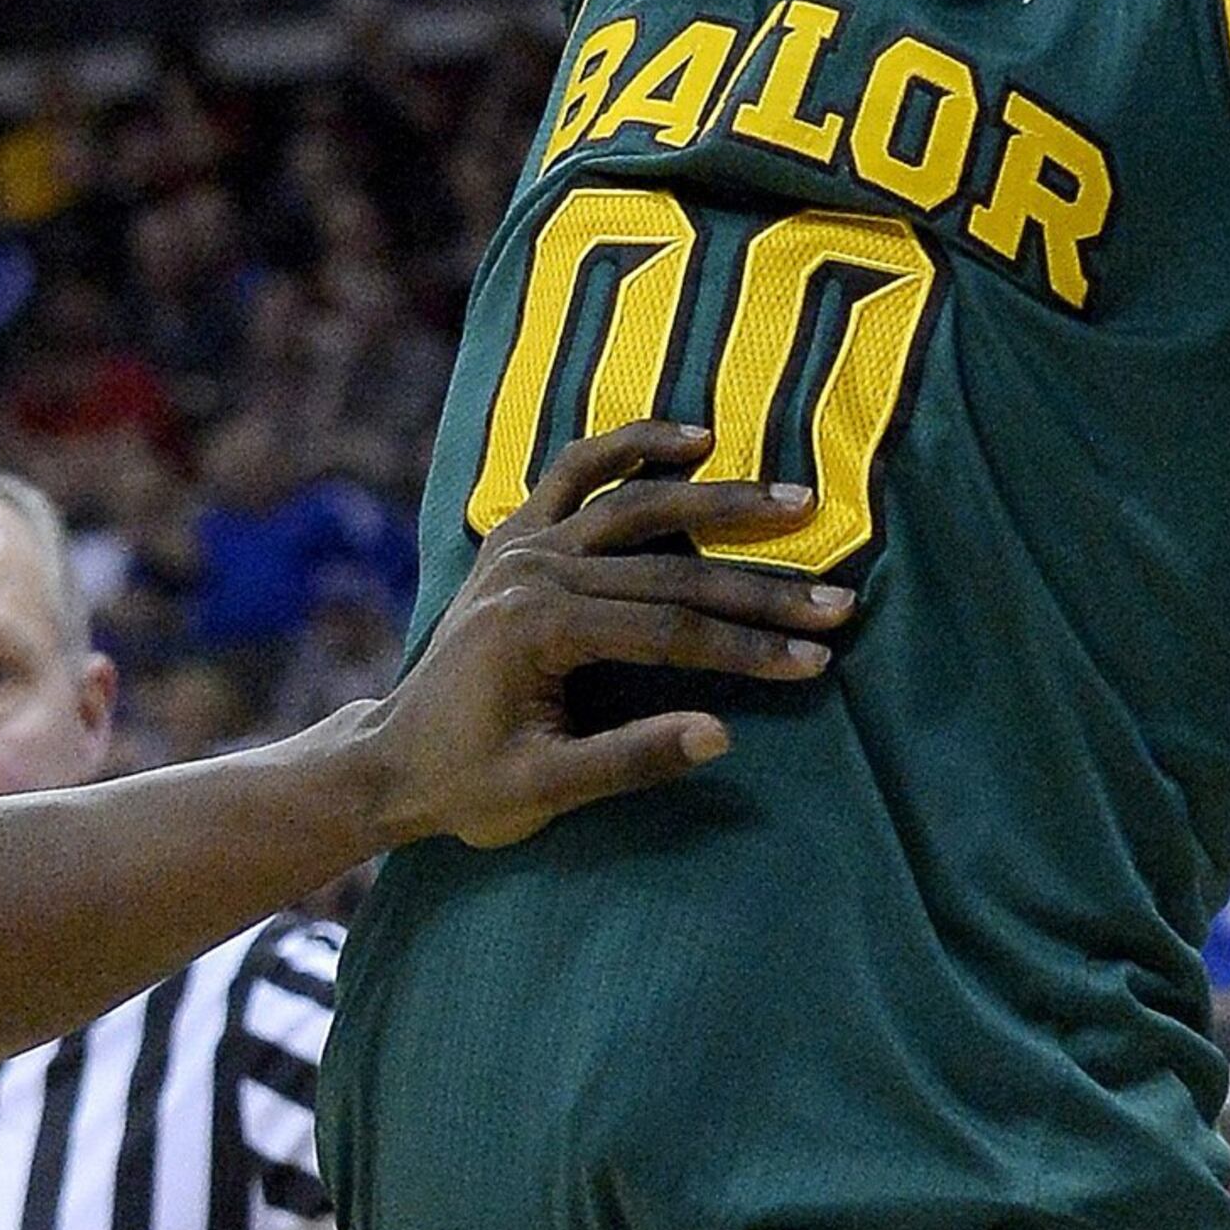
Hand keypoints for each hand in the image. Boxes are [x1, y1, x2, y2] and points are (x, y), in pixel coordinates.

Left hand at [343, 420, 853, 853]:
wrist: (391, 758)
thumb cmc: (467, 784)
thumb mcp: (545, 792)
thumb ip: (630, 760)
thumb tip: (721, 735)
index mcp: (539, 630)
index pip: (670, 632)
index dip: (748, 647)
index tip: (816, 659)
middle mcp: (532, 571)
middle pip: (670, 569)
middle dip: (761, 588)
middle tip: (838, 601)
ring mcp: (522, 544)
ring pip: (636, 507)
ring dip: (720, 500)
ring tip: (795, 500)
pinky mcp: (516, 535)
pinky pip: (576, 471)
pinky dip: (632, 447)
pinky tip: (693, 437)